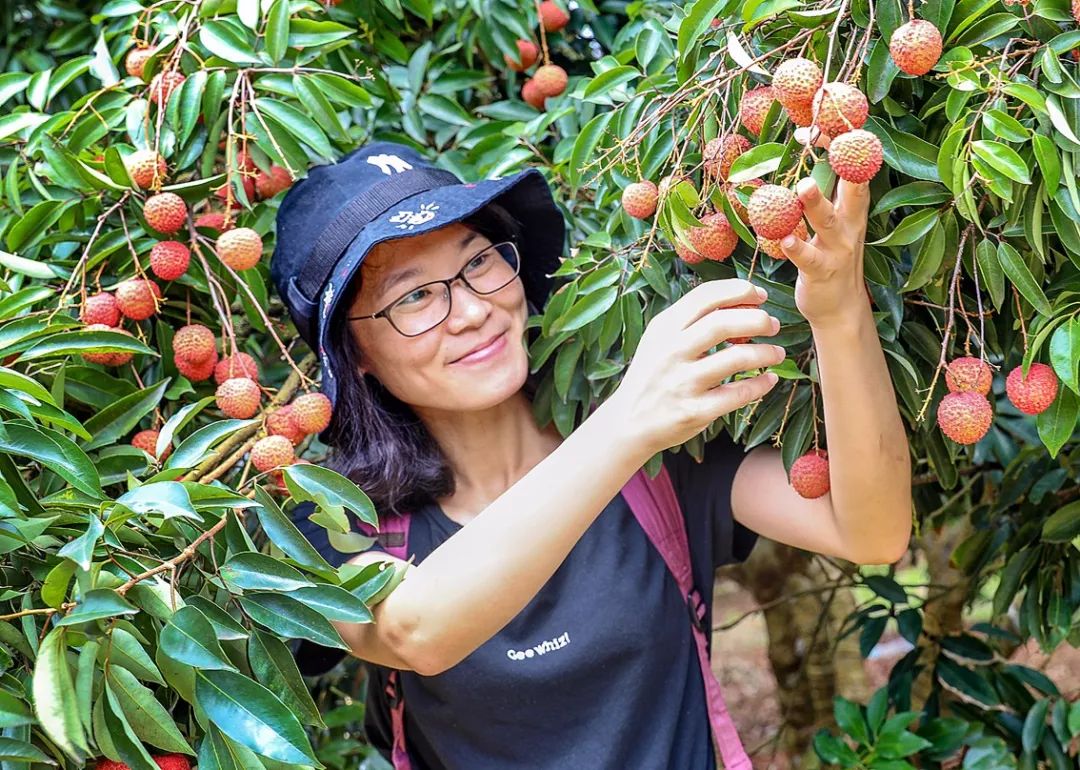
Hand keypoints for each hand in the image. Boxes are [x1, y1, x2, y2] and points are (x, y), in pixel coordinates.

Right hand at [608, 279, 785, 453]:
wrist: (628, 422)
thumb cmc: (652, 376)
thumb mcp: (658, 340)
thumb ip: (689, 320)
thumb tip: (737, 300)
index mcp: (664, 328)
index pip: (705, 296)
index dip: (739, 290)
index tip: (760, 295)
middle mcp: (671, 352)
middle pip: (722, 323)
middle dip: (757, 319)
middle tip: (773, 324)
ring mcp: (682, 382)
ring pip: (735, 358)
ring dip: (765, 353)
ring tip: (778, 353)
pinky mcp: (694, 411)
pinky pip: (737, 395)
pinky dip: (760, 385)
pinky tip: (769, 380)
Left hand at [781, 131, 871, 328]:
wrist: (839, 308)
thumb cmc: (831, 259)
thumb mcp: (831, 225)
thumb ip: (821, 197)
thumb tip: (803, 164)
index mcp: (852, 212)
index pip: (852, 172)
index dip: (841, 147)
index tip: (823, 125)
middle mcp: (849, 227)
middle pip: (851, 191)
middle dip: (842, 166)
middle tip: (828, 142)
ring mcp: (837, 250)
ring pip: (828, 222)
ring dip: (816, 203)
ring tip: (803, 186)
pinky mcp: (821, 272)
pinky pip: (808, 258)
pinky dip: (797, 247)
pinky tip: (784, 239)